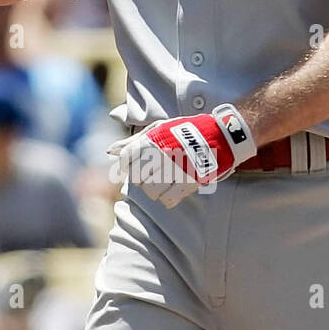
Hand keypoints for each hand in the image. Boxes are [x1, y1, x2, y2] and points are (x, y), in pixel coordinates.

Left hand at [107, 103, 255, 207]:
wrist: (218, 135)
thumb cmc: (183, 131)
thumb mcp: (157, 129)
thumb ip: (132, 141)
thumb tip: (109, 151)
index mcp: (152, 140)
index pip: (125, 159)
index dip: (125, 165)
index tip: (131, 167)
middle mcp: (161, 155)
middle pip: (136, 178)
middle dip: (140, 178)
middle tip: (150, 173)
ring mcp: (175, 169)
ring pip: (150, 191)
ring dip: (153, 190)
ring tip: (162, 182)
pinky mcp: (189, 182)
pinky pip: (168, 200)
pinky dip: (167, 198)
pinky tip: (172, 190)